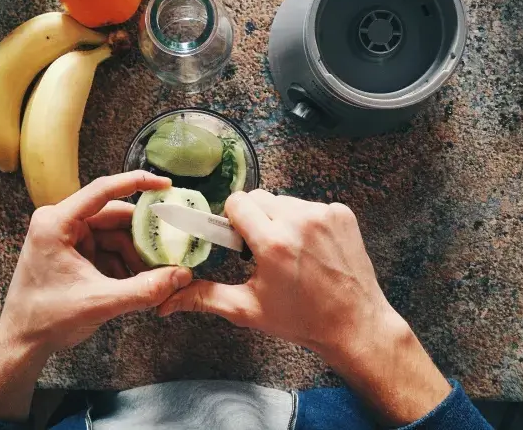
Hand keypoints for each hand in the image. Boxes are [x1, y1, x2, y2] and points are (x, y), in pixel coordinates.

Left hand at [0, 171, 192, 420]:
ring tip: (151, 275)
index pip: (103, 190)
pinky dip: (122, 262)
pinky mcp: (71, 250)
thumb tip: (182, 275)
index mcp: (57, 222)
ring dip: (133, 252)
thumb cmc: (48, 320)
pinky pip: (106, 247)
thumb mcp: (101, 302)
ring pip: (113, 233)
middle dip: (140, 234)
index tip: (166, 184)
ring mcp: (66, 236)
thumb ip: (144, 289)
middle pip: (113, 215)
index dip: (137, 183)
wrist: (20, 345)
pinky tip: (134, 281)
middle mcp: (60, 221)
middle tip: (169, 246)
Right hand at [159, 190, 450, 424]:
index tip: (239, 239)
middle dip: (255, 218)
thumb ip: (205, 297)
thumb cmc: (301, 319)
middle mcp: (299, 221)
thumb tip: (166, 301)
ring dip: (280, 218)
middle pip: (259, 197)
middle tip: (263, 248)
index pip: (237, 202)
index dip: (232, 219)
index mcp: (273, 242)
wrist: (355, 324)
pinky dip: (306, 220)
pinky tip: (312, 247)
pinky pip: (310, 205)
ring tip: (290, 250)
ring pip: (284, 200)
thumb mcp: (248, 309)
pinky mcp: (342, 212)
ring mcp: (324, 214)